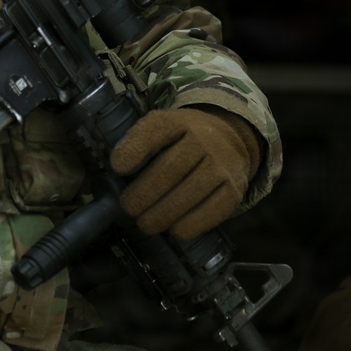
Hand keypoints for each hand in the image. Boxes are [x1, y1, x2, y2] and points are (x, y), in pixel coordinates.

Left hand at [109, 105, 261, 240]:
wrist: (228, 139)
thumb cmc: (182, 139)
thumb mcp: (160, 128)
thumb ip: (138, 143)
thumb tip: (116, 171)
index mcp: (178, 121)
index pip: (155, 131)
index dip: (134, 150)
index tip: (117, 168)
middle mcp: (204, 139)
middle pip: (169, 170)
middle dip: (143, 194)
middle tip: (129, 208)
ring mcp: (222, 164)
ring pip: (189, 194)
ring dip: (162, 215)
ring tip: (146, 224)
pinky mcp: (234, 189)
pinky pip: (211, 211)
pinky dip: (190, 225)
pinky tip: (174, 229)